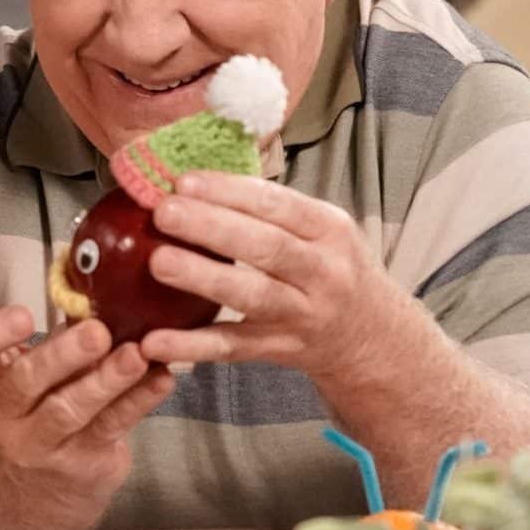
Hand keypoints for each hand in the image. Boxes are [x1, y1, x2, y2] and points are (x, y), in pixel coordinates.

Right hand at [0, 305, 173, 504]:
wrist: (49, 481)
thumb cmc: (48, 402)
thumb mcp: (43, 370)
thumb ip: (65, 338)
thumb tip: (107, 292)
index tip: (27, 315)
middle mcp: (6, 413)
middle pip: (25, 382)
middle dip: (63, 355)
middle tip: (98, 332)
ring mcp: (40, 443)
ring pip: (68, 410)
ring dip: (105, 381)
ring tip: (136, 356)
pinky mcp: (80, 460)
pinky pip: (110, 427)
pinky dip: (138, 401)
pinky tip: (161, 380)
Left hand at [138, 172, 409, 381]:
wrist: (374, 339)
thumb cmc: (332, 270)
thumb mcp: (322, 231)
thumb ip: (271, 209)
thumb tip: (195, 179)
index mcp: (330, 229)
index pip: (278, 204)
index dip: (230, 192)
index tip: (183, 181)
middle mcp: (324, 271)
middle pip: (266, 247)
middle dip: (212, 227)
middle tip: (163, 212)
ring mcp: (304, 314)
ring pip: (252, 295)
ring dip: (204, 278)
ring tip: (158, 262)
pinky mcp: (281, 350)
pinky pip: (234, 347)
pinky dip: (193, 345)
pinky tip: (155, 341)